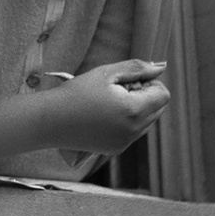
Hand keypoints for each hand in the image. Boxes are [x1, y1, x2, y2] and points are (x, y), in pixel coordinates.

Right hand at [43, 59, 169, 154]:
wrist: (51, 121)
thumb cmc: (76, 93)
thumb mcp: (106, 73)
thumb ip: (136, 68)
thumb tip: (161, 66)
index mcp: (134, 110)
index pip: (163, 95)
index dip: (149, 83)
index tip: (128, 80)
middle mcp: (134, 130)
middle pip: (158, 109)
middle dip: (144, 96)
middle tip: (117, 90)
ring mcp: (125, 142)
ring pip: (147, 122)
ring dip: (136, 109)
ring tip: (108, 103)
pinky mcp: (116, 149)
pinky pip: (133, 133)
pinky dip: (125, 122)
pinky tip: (102, 116)